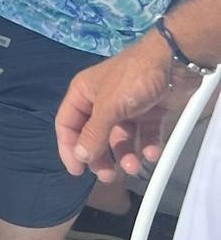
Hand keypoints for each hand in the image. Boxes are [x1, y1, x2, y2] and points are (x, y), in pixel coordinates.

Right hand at [54, 32, 194, 180]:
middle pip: (94, 136)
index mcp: (83, 94)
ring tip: (134, 166)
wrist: (173, 63)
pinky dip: (147, 146)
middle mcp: (102, 102)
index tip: (77, 171)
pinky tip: (152, 153)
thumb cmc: (131, 79)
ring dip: (125, 154)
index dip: (69, 147)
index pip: (67, 124)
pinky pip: (144, 135)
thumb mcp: (108, 107)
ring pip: (120, 139)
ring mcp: (126, 108)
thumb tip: (79, 156)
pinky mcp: (149, 113)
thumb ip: (94, 133)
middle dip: (101, 157)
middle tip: (108, 176)